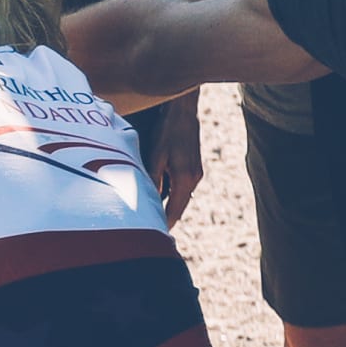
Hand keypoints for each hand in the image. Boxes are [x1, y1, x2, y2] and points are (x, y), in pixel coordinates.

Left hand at [147, 97, 205, 224]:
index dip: (166, 222)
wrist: (183, 112)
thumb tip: (149, 199)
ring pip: (182, 196)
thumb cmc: (166, 131)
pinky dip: (174, 193)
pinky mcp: (195, 166)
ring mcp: (196, 172)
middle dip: (168, 216)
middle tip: (154, 228)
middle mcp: (194, 178)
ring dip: (170, 204)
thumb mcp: (156, 155)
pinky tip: (162, 193)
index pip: (175, 209)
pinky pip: (183, 186)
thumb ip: (153, 179)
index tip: (157, 234)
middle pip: (180, 205)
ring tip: (156, 214)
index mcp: (185, 179)